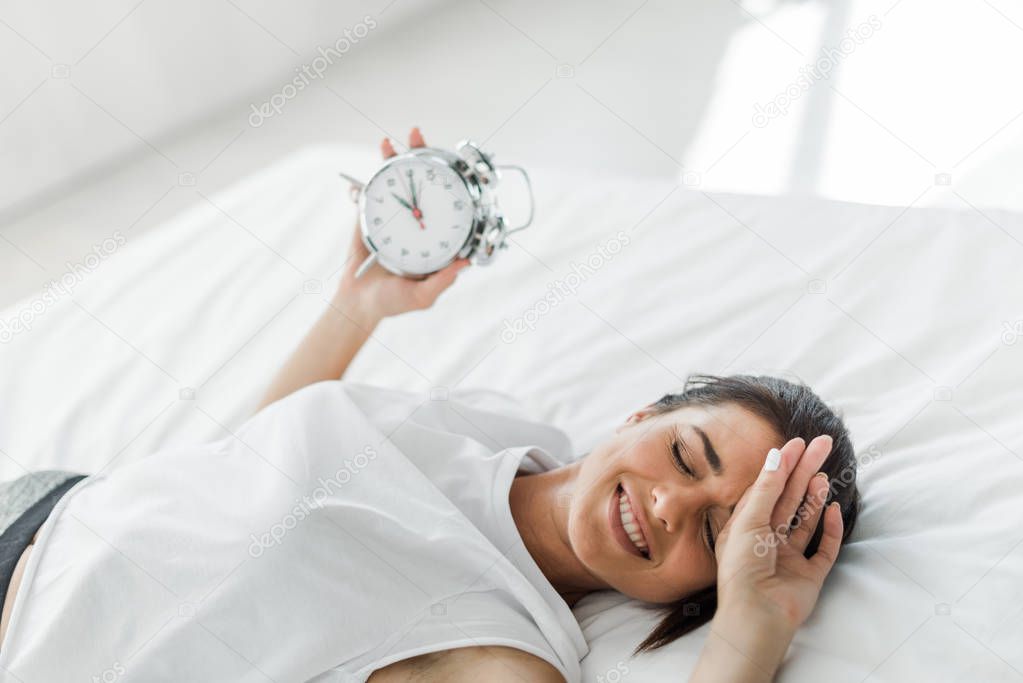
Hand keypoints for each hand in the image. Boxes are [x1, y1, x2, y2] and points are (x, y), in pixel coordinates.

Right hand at [336, 127, 470, 322]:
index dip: (447, 180)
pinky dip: (359, 186)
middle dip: (417, 155)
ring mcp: (391, 216)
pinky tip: (356, 185)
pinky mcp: (367, 217)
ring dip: (388, 160)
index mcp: (433, 236)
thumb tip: (466, 264)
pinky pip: (364, 195)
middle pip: (418, 182)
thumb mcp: (422, 296)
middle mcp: (414, 221)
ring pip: (391, 181)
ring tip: (386, 144)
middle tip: (415, 134)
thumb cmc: (393, 302)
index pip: (444, 201)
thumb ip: (442, 282)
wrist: (358, 303)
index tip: (450, 163)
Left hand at [713, 435, 842, 631]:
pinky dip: (830, 529)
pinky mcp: (809, 574)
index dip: (782, 465)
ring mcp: (789, 557)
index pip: (766, 488)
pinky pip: (824, 548)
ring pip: (806, 520)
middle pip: (789, 498)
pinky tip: (833, 509)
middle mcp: (767, 540)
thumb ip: (766, 488)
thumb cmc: (743, 568)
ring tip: (823, 476)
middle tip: (823, 446)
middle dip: (805, 471)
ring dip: (815, 497)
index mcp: (746, 527)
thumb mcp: (749, 520)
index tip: (798, 443)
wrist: (756, 615)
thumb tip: (776, 454)